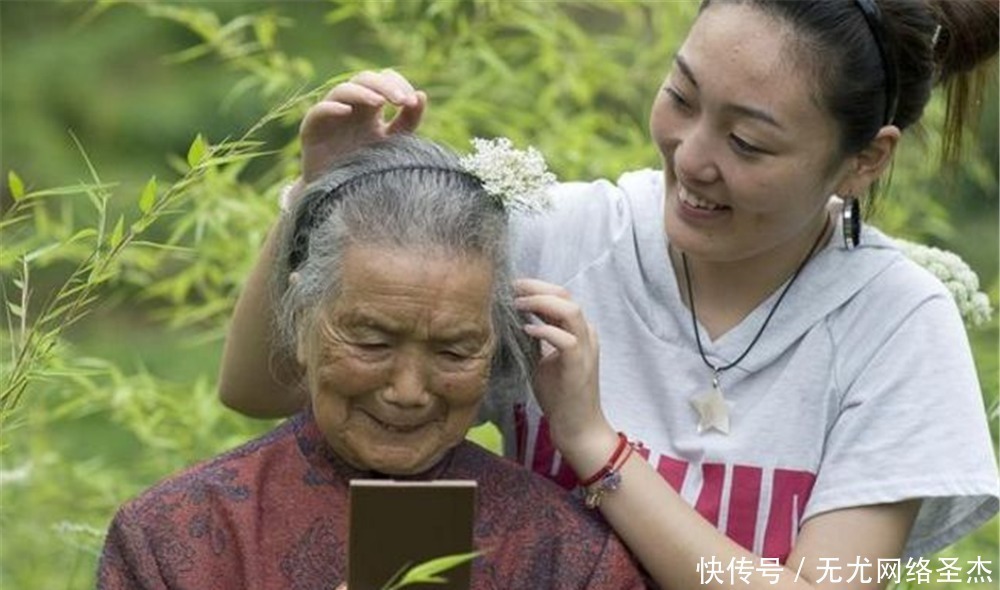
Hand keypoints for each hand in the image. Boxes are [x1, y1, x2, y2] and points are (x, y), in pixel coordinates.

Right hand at [299, 69, 426, 183]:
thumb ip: (408, 121)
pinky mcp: (312, 129)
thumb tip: (421, 95)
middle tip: (401, 100)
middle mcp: (351, 106)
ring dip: (362, 92)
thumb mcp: (394, 142)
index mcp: (371, 107)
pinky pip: (318, 111)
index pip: (384, 80)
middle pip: (365, 79)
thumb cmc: (368, 167)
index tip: (412, 101)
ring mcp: (331, 115)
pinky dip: (331, 107)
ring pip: (343, 90)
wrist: (340, 195)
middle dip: (384, 86)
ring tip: (379, 102)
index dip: (398, 84)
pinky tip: (346, 111)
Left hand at [514, 278, 612, 452]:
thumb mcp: (542, 358)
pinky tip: (526, 330)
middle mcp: (586, 334)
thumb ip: (535, 337)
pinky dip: (545, 331)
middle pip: (565, 295)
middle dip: (536, 287)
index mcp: (578, 330)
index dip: (536, 287)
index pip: (560, 296)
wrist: (577, 426)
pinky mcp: (579, 365)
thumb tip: (512, 318)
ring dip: (541, 303)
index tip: (511, 286)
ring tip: (517, 305)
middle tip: (510, 288)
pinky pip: (565, 339)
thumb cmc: (559, 394)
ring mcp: (585, 348)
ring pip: (570, 311)